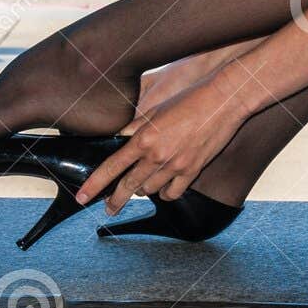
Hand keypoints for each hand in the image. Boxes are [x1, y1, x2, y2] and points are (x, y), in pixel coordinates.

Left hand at [75, 74, 250, 213]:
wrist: (224, 101)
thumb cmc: (191, 99)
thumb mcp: (157, 109)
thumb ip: (136, 128)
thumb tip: (120, 139)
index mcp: (144, 138)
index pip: (112, 167)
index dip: (94, 184)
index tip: (82, 197)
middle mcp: (157, 156)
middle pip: (128, 187)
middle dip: (114, 201)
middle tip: (108, 208)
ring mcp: (176, 166)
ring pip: (150, 191)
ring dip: (143, 189)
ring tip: (143, 183)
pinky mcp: (193, 171)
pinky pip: (172, 194)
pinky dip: (165, 193)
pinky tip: (164, 186)